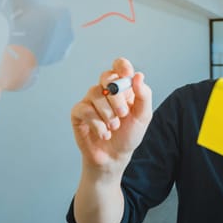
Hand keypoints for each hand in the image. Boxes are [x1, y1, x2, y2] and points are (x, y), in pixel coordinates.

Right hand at [71, 57, 152, 175]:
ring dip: (108, 114)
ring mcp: (91, 101)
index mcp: (123, 88)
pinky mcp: (79, 113)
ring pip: (95, 93)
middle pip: (106, 77)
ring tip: (114, 127)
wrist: (114, 157)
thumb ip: (144, 95)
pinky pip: (84, 110)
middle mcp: (106, 91)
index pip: (119, 66)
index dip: (121, 65)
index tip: (125, 73)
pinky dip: (97, 124)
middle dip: (116, 96)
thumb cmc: (129, 135)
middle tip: (123, 113)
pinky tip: (104, 133)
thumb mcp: (143, 116)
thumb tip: (138, 75)